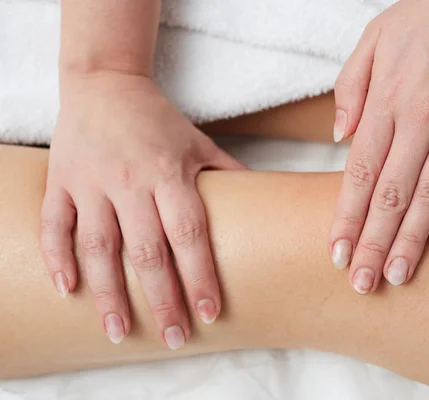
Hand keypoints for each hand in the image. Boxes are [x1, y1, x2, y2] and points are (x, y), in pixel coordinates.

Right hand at [41, 73, 244, 347]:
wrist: (105, 83)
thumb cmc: (158, 119)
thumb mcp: (199, 141)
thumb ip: (227, 172)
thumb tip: (263, 201)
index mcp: (169, 173)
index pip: (189, 234)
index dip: (200, 275)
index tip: (209, 312)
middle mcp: (130, 181)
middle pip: (148, 250)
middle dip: (162, 298)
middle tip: (174, 336)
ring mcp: (92, 182)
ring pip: (99, 246)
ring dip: (108, 292)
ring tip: (119, 331)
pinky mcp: (62, 181)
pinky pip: (56, 223)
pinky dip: (58, 256)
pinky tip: (67, 289)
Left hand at [330, 0, 428, 292]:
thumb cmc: (427, 16)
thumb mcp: (373, 41)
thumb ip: (350, 90)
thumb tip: (338, 137)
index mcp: (388, 100)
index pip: (360, 172)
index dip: (346, 216)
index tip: (337, 251)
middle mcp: (422, 119)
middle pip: (392, 195)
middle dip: (373, 243)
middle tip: (362, 283)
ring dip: (411, 241)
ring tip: (396, 275)